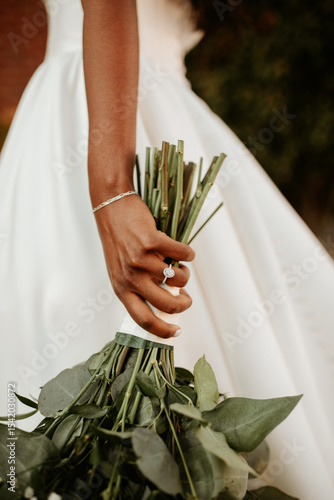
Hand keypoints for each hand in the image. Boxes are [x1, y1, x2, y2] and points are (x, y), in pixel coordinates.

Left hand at [93, 194, 194, 337]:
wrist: (111, 207)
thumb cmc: (118, 241)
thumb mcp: (122, 270)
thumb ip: (139, 286)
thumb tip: (169, 299)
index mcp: (121, 288)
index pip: (143, 319)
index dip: (162, 330)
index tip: (177, 332)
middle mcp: (130, 277)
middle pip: (165, 304)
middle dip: (183, 305)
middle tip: (187, 299)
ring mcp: (140, 259)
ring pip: (177, 278)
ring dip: (185, 275)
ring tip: (181, 268)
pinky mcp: (151, 241)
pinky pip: (181, 254)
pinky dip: (188, 254)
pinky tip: (185, 252)